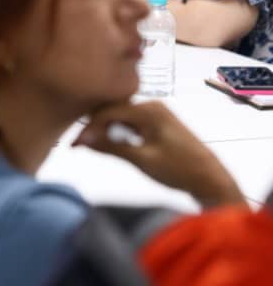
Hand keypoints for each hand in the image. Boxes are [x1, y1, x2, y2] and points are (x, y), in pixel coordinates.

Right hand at [74, 100, 244, 208]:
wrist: (210, 180)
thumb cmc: (179, 169)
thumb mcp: (141, 159)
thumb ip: (110, 147)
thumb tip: (81, 140)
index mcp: (149, 110)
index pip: (108, 112)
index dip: (89, 128)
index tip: (74, 146)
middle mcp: (151, 106)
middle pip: (113, 111)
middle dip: (94, 128)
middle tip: (78, 146)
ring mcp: (156, 114)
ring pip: (120, 117)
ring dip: (105, 131)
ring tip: (90, 147)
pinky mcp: (158, 123)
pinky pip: (130, 123)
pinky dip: (118, 134)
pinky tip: (110, 145)